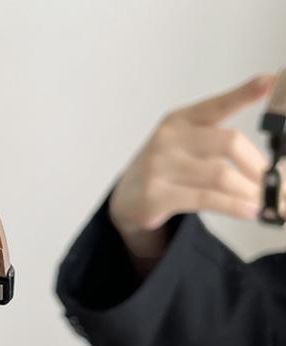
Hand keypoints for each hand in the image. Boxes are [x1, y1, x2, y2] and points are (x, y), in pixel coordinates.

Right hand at [109, 74, 276, 265]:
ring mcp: (159, 169)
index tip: (271, 82)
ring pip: (220, 176)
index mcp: (179, 120)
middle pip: (228, 144)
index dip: (244, 93)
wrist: (126, 197)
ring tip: (265, 200)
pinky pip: (206, 200)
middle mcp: (167, 140)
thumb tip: (267, 153)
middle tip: (275, 181)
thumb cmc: (165, 168)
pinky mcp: (156, 197)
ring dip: (250, 190)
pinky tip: (249, 210)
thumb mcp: (186, 142)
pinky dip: (234, 207)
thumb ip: (220, 138)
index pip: (216, 106)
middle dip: (258, 165)